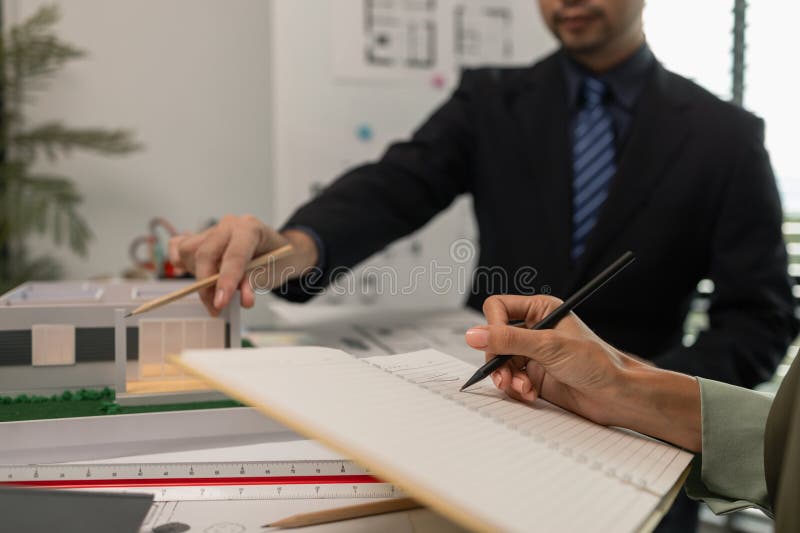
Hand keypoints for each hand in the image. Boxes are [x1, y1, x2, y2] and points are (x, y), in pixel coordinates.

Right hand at [168, 215, 318, 314]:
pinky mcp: (201, 238)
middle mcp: (228, 225)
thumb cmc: (276, 259)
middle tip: (216, 308)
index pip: (233, 255)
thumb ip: (253, 283)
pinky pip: (180, 246)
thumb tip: (242, 300)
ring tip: (213, 290)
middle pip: (205, 253)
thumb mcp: (272, 273)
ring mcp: (213, 230)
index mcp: (249, 228)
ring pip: (189, 251)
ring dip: (196, 275)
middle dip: (206, 285)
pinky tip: (193, 273)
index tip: (220, 303)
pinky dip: (181, 262)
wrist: (278, 250)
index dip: (225, 281)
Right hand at [465, 295, 637, 425]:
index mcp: (540, 310)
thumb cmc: (597, 362)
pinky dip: (515, 389)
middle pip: (494, 339)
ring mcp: (533, 354)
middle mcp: (534, 330)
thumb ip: (509, 340)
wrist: (617, 396)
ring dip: (507, 377)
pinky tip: (530, 393)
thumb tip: (473, 335)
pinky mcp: (534, 376)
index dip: (493, 326)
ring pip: (499, 362)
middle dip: (498, 359)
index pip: (498, 308)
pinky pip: (509, 380)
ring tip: (522, 387)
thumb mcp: (549, 346)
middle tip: (504, 375)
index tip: (496, 344)